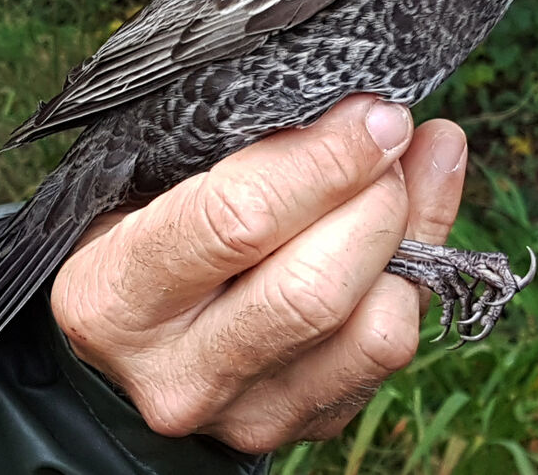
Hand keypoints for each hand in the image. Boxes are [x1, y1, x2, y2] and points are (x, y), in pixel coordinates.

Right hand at [50, 95, 467, 452]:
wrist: (131, 349)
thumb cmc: (139, 237)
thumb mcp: (153, 183)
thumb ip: (243, 154)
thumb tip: (364, 115)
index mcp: (116, 297)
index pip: (237, 224)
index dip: (323, 161)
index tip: (371, 112)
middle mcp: (183, 374)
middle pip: (316, 289)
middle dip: (376, 196)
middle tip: (391, 134)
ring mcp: (251, 413)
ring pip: (376, 331)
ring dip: (411, 232)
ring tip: (407, 170)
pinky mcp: (309, 424)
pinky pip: (393, 347)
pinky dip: (421, 271)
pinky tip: (413, 218)